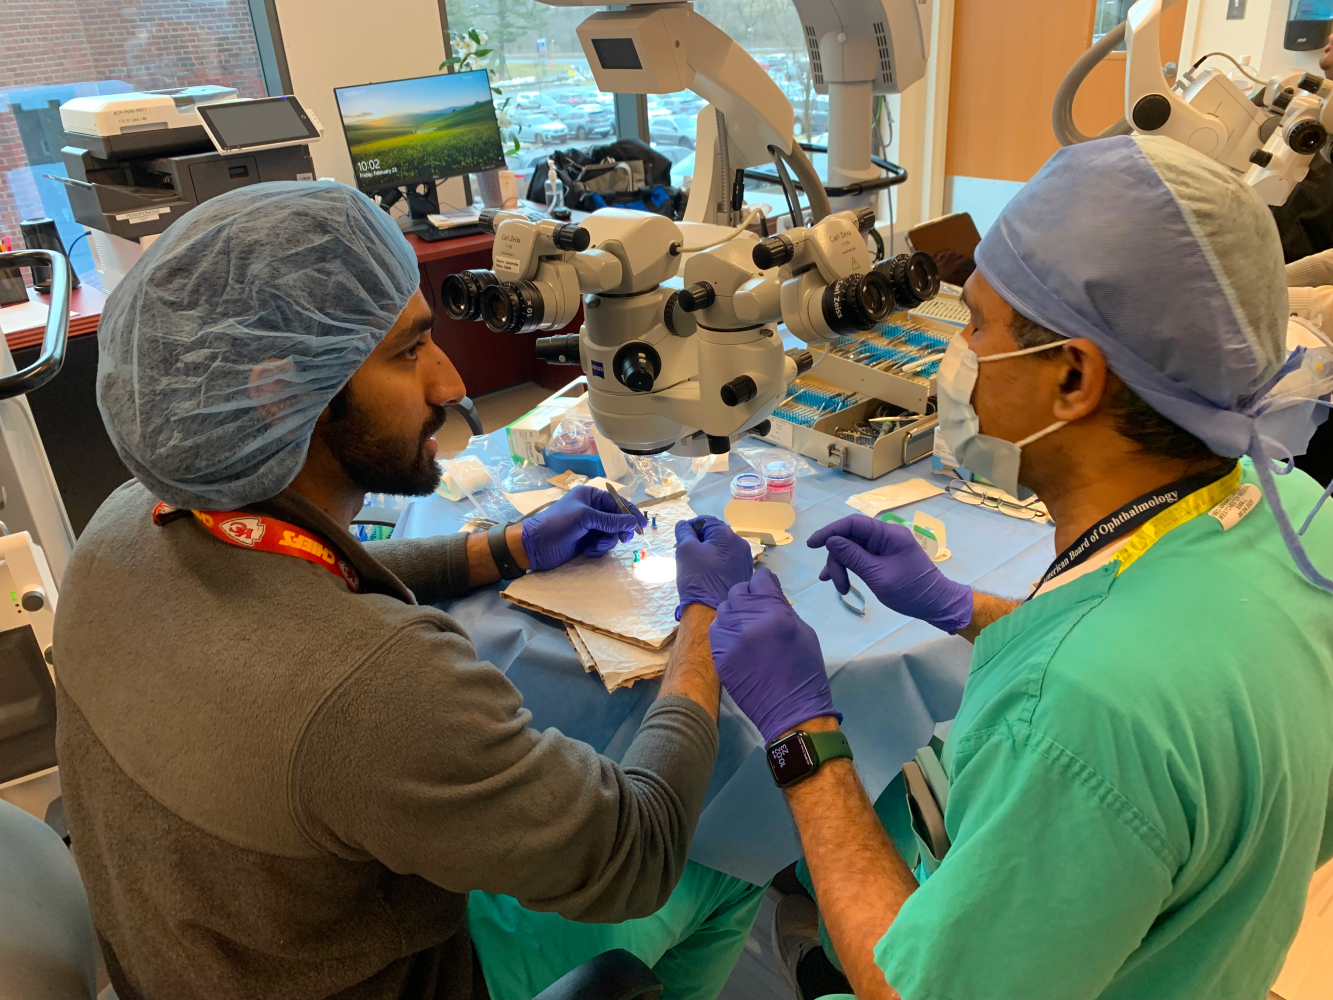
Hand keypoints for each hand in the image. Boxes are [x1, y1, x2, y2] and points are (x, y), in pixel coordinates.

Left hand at [520, 485, 644, 571]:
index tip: (642, 524)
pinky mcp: (587, 541)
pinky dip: (598, 548)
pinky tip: (588, 551)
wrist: (535, 547)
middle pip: (617, 519)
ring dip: (606, 542)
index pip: (617, 502)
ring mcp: (589, 526)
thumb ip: (610, 520)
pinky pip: (603, 543)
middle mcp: (591, 509)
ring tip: (595, 547)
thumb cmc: (557, 525)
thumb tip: (633, 522)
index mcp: (590, 496)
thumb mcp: (585, 519)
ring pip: (611, 533)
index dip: (630, 512)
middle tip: (623, 539)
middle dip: (619, 529)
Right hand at [674, 515, 752, 618]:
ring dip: (708, 552)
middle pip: (716, 534)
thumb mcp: (685, 551)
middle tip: (686, 552)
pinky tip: (706, 574)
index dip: (691, 526)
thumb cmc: (698, 578)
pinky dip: (716, 563)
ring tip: (695, 565)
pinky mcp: (743, 574)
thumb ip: (684, 532)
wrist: (711, 612)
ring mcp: (745, 561)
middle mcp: (741, 545)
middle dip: (700, 540)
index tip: (681, 538)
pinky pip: (728, 561)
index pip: (707, 520)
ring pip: (722, 548)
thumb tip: (684, 524)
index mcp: (728, 535)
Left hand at [710, 568, 837, 743]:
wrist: (791, 711)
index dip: (766, 583)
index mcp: (775, 613)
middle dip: (749, 596)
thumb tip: (769, 592)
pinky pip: (716, 629)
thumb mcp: (804, 631)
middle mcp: (748, 621)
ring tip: (747, 627)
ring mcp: (730, 639)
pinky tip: (738, 641)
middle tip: (758, 610)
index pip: (760, 578)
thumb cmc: (805, 670)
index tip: (769, 591)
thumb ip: (783, 607)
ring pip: (724, 608)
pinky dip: (726, 630)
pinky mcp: (719, 655)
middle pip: (738, 590)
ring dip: (735, 612)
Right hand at [807, 514, 972, 632]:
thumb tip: (831, 540)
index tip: (812, 544)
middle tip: (833, 582)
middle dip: (837, 558)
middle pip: (850, 538)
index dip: (830, 531)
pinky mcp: (883, 557)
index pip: (853, 523)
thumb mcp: (878, 576)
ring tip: (840, 588)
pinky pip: (860, 557)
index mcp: (888, 534)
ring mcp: (884, 547)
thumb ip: (854, 557)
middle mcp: (885, 536)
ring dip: (841, 566)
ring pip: (852, 549)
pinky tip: (840, 582)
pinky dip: (849, 568)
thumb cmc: (911, 591)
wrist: (936, 604)